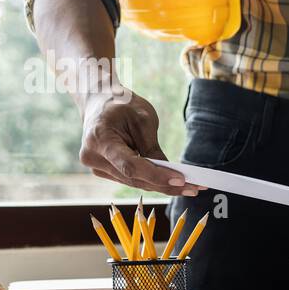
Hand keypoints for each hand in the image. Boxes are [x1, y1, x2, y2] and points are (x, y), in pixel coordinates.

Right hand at [79, 90, 199, 195]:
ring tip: (192, 188)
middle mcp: (93, 157)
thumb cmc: (121, 104)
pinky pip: (132, 179)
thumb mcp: (142, 118)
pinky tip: (175, 184)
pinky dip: (154, 181)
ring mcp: (97, 167)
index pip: (130, 165)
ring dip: (163, 186)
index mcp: (99, 139)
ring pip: (135, 182)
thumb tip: (171, 174)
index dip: (156, 175)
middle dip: (166, 184)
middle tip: (195, 188)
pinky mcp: (105, 171)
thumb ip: (153, 147)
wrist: (98, 101)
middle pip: (134, 178)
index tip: (181, 180)